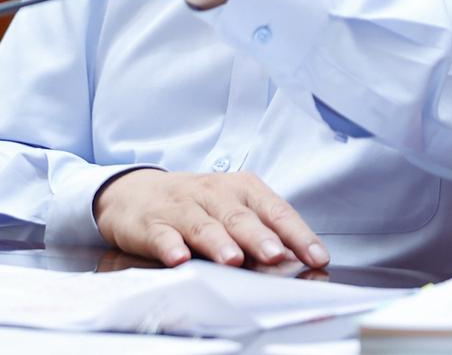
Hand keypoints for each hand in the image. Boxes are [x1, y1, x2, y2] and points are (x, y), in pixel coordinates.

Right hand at [93, 168, 328, 269]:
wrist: (135, 192)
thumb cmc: (196, 205)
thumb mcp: (232, 210)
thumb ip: (262, 234)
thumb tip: (296, 264)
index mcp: (241, 189)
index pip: (275, 210)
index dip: (296, 234)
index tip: (316, 256)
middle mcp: (213, 193)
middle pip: (239, 216)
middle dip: (259, 237)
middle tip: (275, 255)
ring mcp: (182, 207)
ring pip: (203, 225)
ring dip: (218, 242)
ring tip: (232, 260)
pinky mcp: (152, 223)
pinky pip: (163, 234)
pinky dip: (170, 246)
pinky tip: (179, 258)